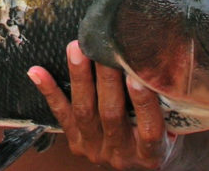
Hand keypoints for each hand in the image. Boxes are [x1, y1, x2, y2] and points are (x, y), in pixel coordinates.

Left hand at [28, 41, 176, 169]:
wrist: (140, 160)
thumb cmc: (160, 132)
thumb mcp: (171, 125)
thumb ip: (164, 101)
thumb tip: (159, 61)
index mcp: (151, 153)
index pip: (149, 128)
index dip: (142, 103)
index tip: (136, 76)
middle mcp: (121, 154)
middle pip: (112, 114)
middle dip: (106, 79)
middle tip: (102, 48)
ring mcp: (95, 149)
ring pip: (85, 111)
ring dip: (79, 77)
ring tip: (76, 49)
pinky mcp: (76, 142)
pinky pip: (61, 115)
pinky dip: (49, 91)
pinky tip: (37, 72)